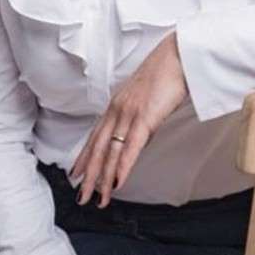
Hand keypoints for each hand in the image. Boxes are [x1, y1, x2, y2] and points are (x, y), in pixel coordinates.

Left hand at [70, 31, 186, 207]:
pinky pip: (131, 147)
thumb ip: (138, 118)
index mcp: (116, 105)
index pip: (95, 136)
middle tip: (80, 196)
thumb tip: (137, 138)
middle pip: (97, 148)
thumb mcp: (146, 98)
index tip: (75, 174)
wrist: (179, 55)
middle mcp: (117, 110)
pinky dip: (122, 166)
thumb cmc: (167, 73)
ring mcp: (129, 114)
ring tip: (98, 199)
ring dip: (102, 179)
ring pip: (110, 152)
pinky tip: (117, 182)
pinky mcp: (145, 117)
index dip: (84, 157)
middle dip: (88, 175)